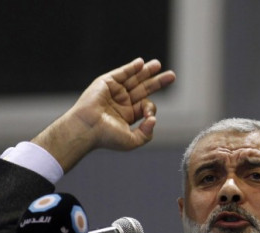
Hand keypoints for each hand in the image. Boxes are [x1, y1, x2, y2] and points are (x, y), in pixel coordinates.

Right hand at [32, 57, 175, 171]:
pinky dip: (131, 67)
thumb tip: (154, 119)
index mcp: (127, 116)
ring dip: (146, 71)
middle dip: (157, 82)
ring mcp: (114, 92)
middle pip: (143, 89)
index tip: (148, 116)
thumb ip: (146, 133)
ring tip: (158, 64)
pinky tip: (141, 63)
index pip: (146, 106)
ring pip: (134, 79)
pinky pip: (121, 73)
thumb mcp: (132, 141)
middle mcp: (121, 103)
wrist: (87, 128)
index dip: (150, 108)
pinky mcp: (106, 83)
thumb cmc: (106, 137)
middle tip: (172, 76)